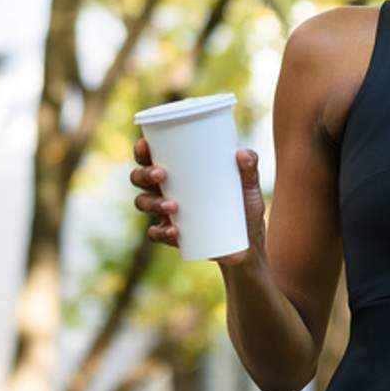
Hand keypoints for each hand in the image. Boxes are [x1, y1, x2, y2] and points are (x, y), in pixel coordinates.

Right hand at [130, 137, 266, 268]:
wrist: (248, 245)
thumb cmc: (244, 207)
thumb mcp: (250, 187)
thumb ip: (250, 169)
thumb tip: (242, 154)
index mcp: (178, 172)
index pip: (150, 157)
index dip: (142, 151)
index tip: (145, 145)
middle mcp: (165, 190)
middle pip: (139, 178)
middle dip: (144, 175)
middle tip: (161, 175)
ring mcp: (167, 214)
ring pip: (143, 203)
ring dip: (152, 203)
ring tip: (173, 206)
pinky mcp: (173, 236)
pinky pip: (157, 233)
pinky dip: (160, 232)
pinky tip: (173, 230)